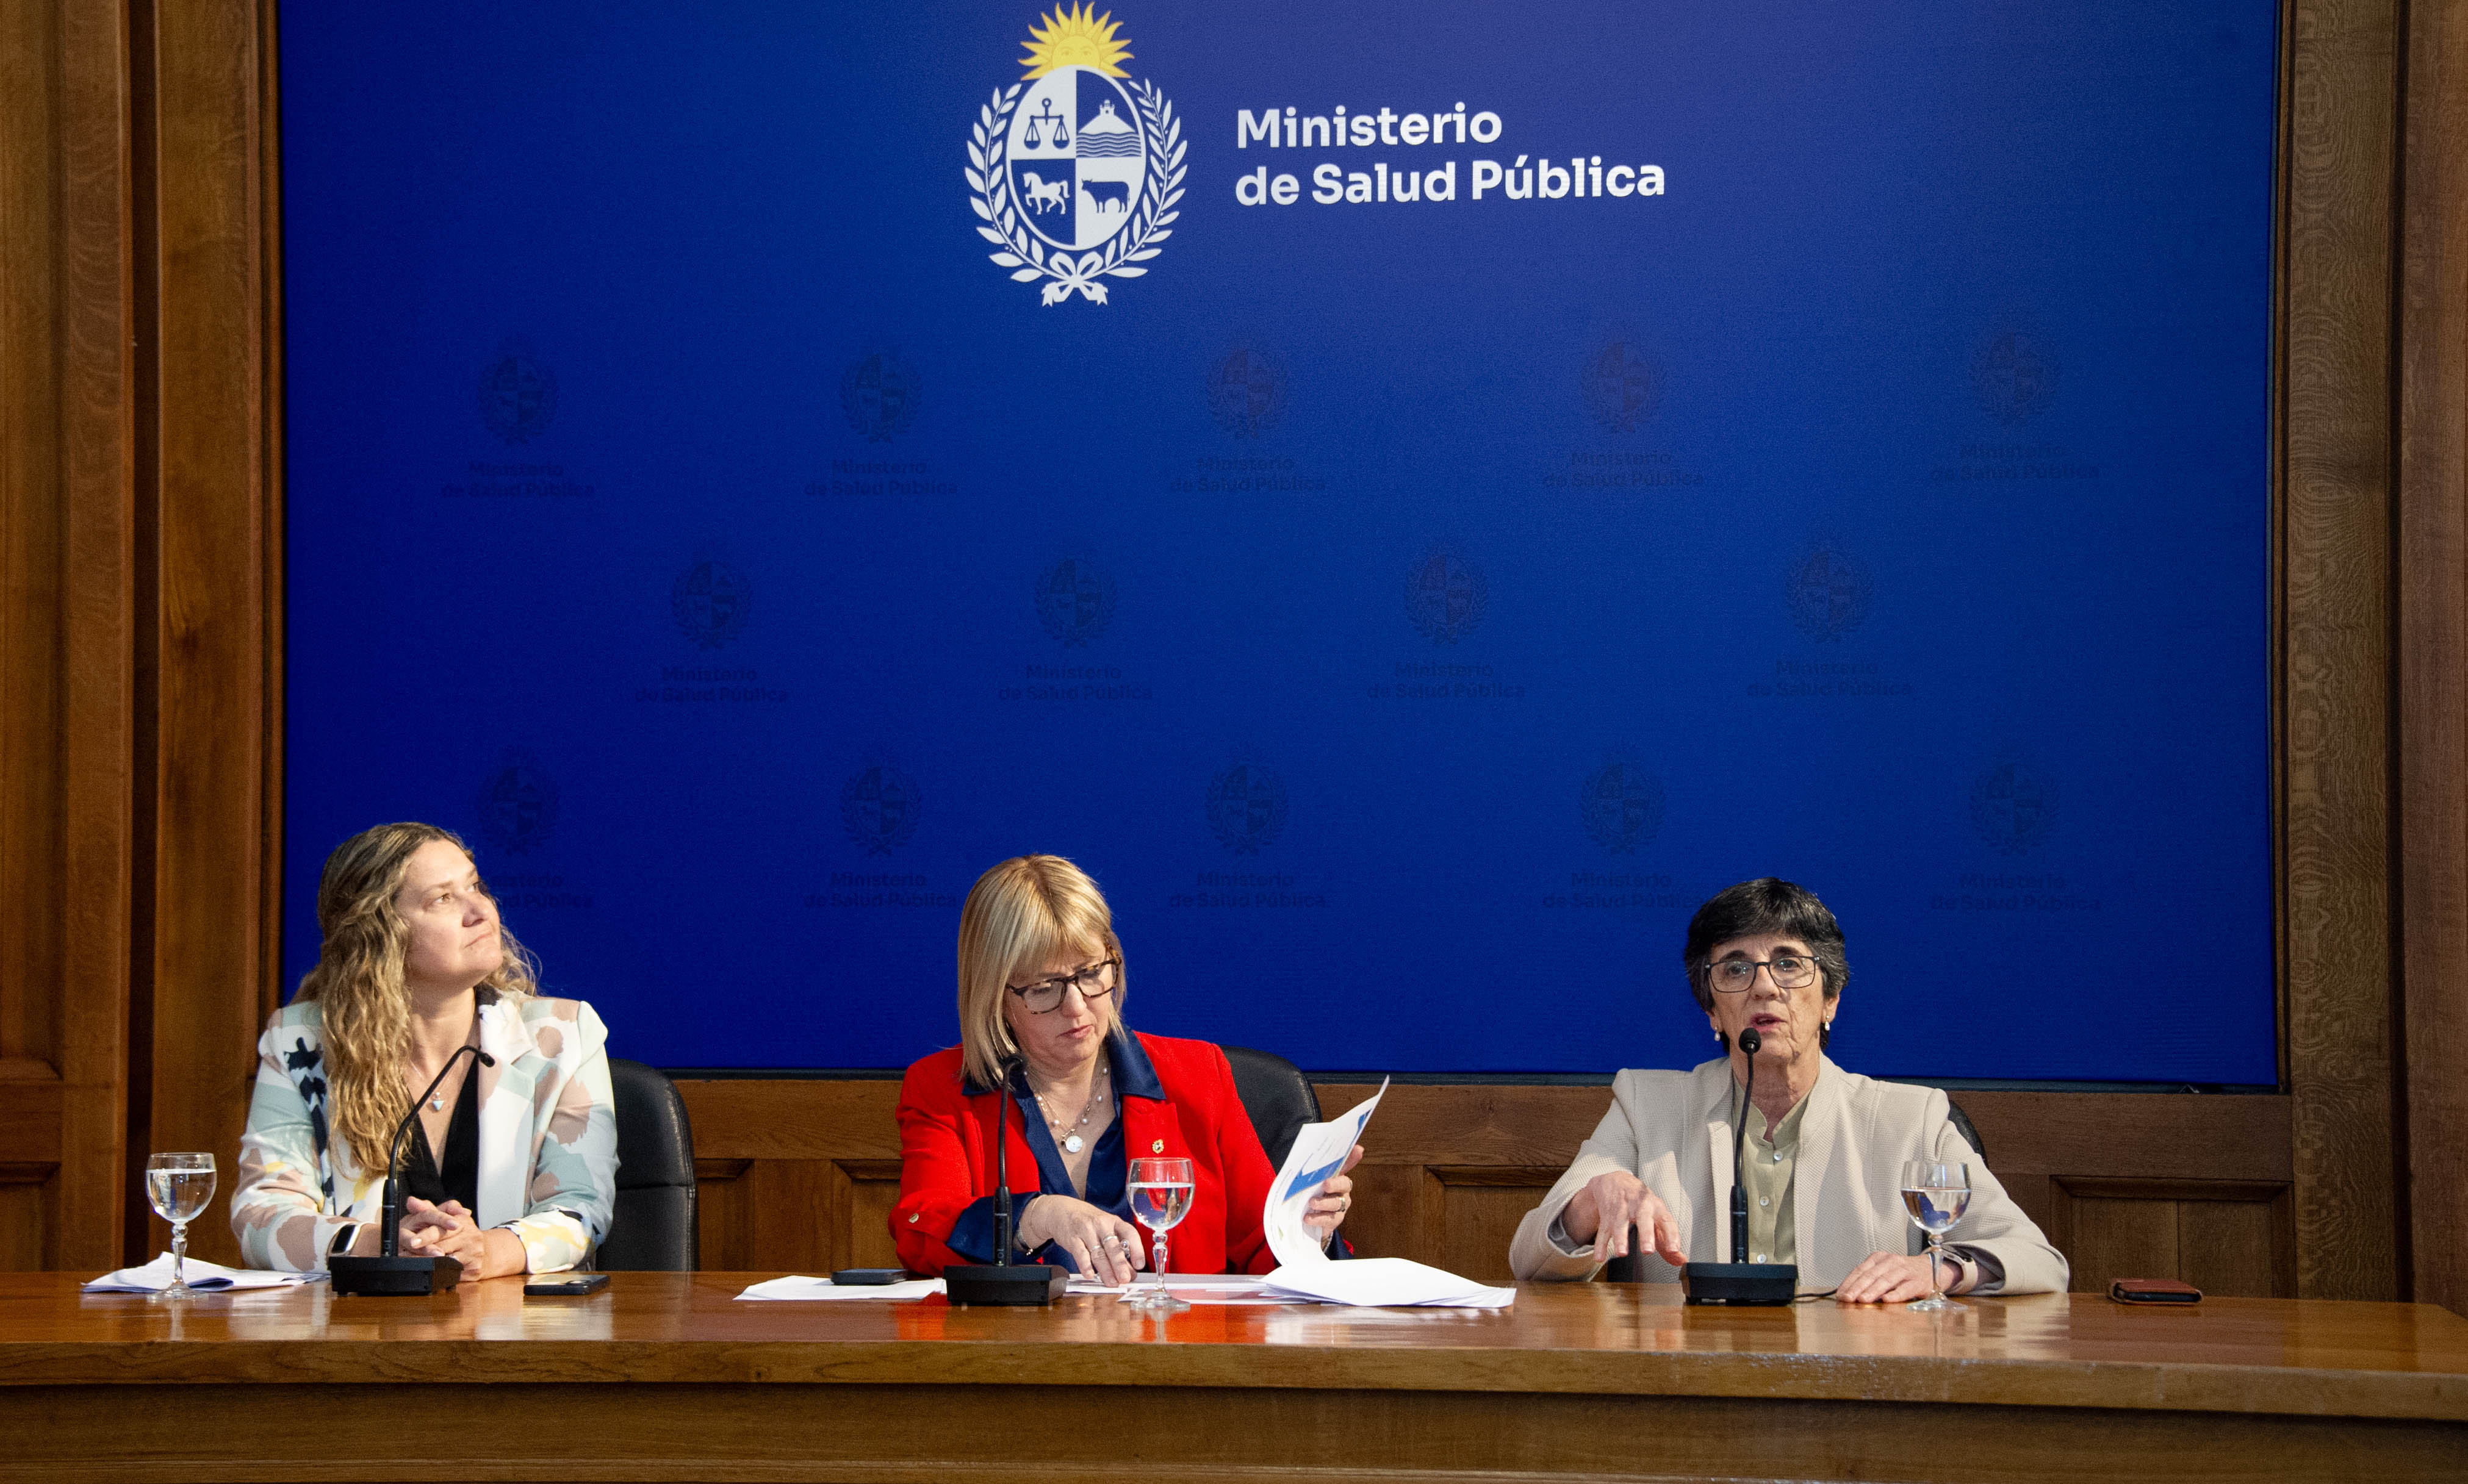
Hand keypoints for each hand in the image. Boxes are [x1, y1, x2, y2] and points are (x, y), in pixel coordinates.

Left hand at [399, 1198, 525, 1278]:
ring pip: (446, 1262)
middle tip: (406, 1256)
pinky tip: (433, 1274)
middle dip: (423, 1252)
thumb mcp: (449, 1219)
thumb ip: (428, 1209)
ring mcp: (474, 1254)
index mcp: (463, 1223)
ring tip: (416, 1265)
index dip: (426, 1236)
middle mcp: (471, 1238)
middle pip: (442, 1246)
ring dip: (430, 1264)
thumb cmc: (464, 1235)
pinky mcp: (475, 1270)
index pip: (441, 1228)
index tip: (413, 1241)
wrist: (489, 1252)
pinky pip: (454, 1274)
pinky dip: (442, 1274)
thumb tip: (411, 1201)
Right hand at [1016, 1194, 1143, 1284]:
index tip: (1139, 1265)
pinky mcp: (1072, 1238)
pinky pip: (1080, 1253)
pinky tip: (1090, 1275)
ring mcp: (1086, 1230)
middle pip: (1113, 1246)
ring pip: (1098, 1253)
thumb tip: (1131, 1271)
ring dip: (1106, 1270)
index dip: (1137, 1249)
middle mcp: (1101, 1224)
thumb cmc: (1088, 1222)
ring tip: (1112, 1283)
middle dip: (1120, 1265)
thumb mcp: (1106, 1229)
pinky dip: (1085, 1265)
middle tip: (1125, 1279)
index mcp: (1114, 1221)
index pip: (1130, 1233)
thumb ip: (1118, 1248)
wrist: (1061, 1210)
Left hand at [1303, 1145, 1364, 1239]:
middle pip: (1345, 1184)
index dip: (1352, 1157)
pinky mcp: (1334, 1221)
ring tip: (1312, 1203)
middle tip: (1326, 1185)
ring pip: (1337, 1203)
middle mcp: (1342, 1191)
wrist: (1309, 1220)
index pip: (1346, 1164)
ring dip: (1324, 1203)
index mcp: (1336, 1177)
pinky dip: (1318, 1219)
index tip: (1358, 1149)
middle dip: (1335, 1184)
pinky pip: (1329, 1219)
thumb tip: (1301, 1155)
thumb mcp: (1308, 1182)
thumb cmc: (1310, 1195)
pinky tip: (1308, 1217)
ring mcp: (1340, 1206)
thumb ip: (1309, 1172)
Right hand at [1561, 1171, 1685, 1265]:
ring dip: (1620, 1238)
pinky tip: (1600, 1257)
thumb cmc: (1641, 1202)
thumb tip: (1680, 1260)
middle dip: (1646, 1234)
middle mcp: (1640, 1206)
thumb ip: (1667, 1239)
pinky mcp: (1606, 1214)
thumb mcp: (1657, 1216)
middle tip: (1648, 1251)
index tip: (1674, 1249)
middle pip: (1643, 1218)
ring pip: (1620, 1223)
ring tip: (1622, 1253)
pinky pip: (1603, 1230)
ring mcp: (1621, 1209)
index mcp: (1656, 1207)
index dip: (1671, 1235)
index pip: (1666, 1220)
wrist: (1616, 1181)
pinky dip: (1600, 1244)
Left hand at [1834, 1251, 1954, 1303]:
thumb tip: (1848, 1294)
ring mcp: (1905, 1271)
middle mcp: (1891, 1262)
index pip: (1860, 1270)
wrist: (1930, 1269)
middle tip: (1848, 1299)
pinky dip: (1895, 1294)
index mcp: (1879, 1258)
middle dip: (1857, 1288)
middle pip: (1871, 1275)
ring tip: (1863, 1300)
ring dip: (1873, 1291)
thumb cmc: (1902, 1273)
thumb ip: (1868, 1280)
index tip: (1840, 1295)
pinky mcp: (1917, 1282)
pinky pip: (1905, 1288)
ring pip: (1886, 1280)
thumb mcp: (1883, 1271)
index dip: (1849, 1283)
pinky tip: (1887, 1300)